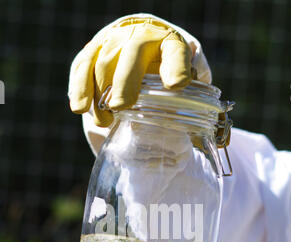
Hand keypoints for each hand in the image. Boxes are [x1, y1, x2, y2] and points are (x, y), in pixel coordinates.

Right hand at [68, 17, 194, 126]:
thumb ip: (179, 101)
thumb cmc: (163, 70)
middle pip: (133, 52)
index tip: (174, 86)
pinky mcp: (93, 47)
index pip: (175, 52)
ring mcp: (115, 39)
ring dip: (101, 93)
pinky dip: (80, 87)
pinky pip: (83, 65)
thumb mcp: (178, 81)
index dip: (175, 68)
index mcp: (170, 43)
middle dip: (125, 80)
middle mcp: (142, 35)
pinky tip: (81, 108)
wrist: (139, 41)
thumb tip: (187, 135)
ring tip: (104, 121)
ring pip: (104, 61)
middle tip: (121, 106)